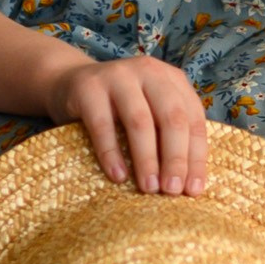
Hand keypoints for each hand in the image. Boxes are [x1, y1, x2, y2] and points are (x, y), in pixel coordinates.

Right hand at [44, 50, 208, 196]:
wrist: (68, 82)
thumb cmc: (118, 107)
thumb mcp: (150, 111)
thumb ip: (168, 135)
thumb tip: (188, 183)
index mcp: (172, 79)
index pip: (193, 118)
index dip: (196, 156)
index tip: (193, 190)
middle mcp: (149, 72)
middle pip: (171, 117)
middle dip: (175, 158)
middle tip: (172, 190)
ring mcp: (118, 76)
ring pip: (139, 121)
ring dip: (147, 158)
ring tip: (149, 188)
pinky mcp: (88, 88)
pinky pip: (102, 125)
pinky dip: (112, 153)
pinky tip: (118, 176)